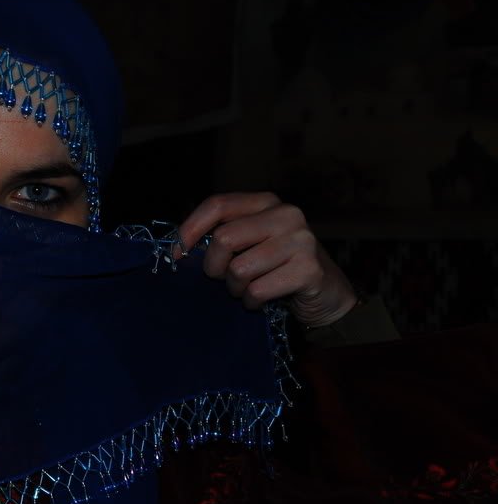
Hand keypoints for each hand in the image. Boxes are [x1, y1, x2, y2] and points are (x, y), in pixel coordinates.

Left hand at [174, 192, 356, 327]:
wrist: (328, 293)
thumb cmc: (279, 267)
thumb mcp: (252, 242)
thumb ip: (224, 235)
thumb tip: (178, 247)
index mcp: (266, 202)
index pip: (217, 205)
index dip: (190, 229)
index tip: (176, 254)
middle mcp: (286, 215)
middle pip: (223, 239)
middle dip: (214, 267)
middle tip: (224, 279)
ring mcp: (301, 241)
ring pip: (239, 269)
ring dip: (236, 288)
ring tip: (249, 288)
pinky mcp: (309, 270)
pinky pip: (257, 290)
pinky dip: (252, 301)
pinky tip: (262, 299)